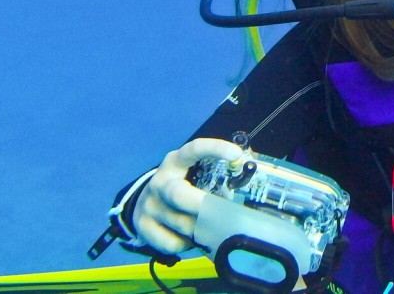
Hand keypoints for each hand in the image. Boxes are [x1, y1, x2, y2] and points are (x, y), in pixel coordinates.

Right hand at [132, 138, 242, 253]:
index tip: (236, 154)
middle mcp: (160, 181)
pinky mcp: (142, 226)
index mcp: (176, 161)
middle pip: (178, 193)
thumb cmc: (182, 186)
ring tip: (208, 228)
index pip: (193, 149)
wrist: (142, 204)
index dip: (215, 149)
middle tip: (222, 212)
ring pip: (179, 222)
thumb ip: (218, 170)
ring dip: (199, 229)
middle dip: (202, 205)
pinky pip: (170, 242)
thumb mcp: (194, 173)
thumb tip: (252, 167)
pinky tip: (188, 239)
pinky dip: (184, 244)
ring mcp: (149, 204)